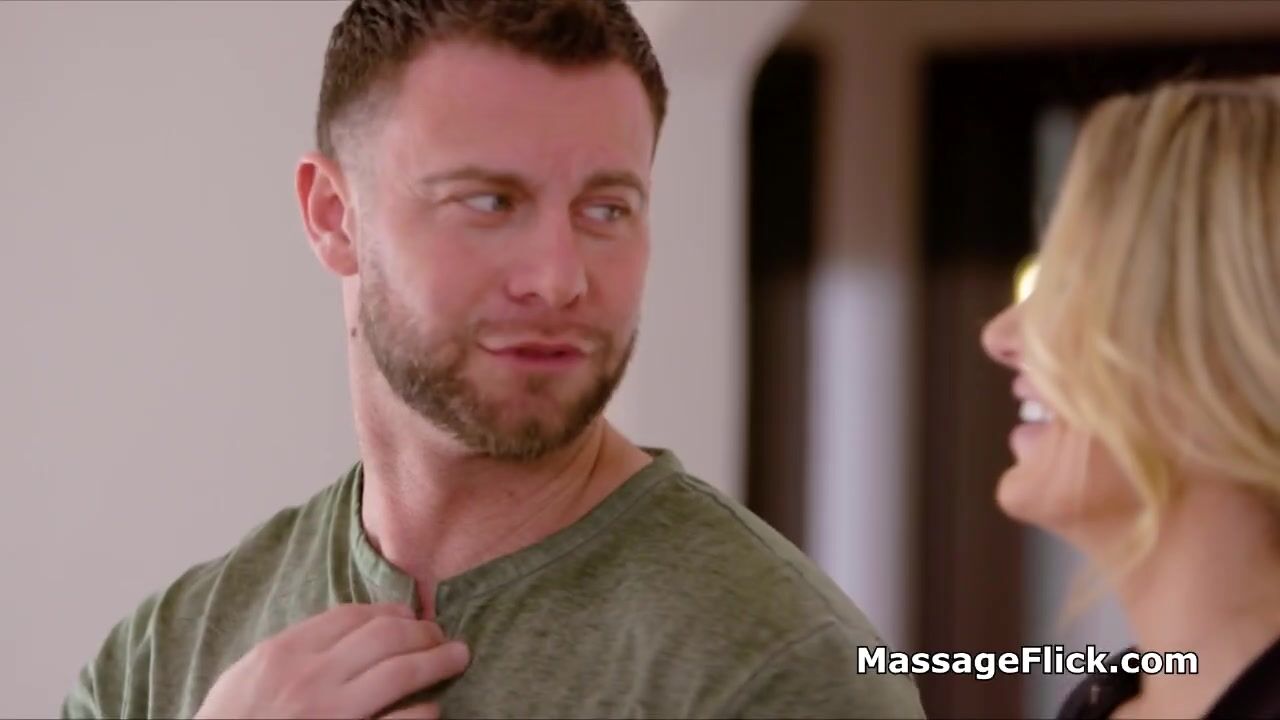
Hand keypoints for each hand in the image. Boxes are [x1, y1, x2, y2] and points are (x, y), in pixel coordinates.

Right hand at [194, 602, 468, 718]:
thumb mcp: (246, 678)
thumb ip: (289, 652)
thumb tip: (340, 630)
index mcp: (283, 654)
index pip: (351, 617)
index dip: (388, 611)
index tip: (407, 615)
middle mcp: (310, 679)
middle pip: (385, 636)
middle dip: (422, 630)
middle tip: (439, 634)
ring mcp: (332, 714)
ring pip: (402, 672)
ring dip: (438, 660)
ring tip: (457, 656)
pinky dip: (424, 711)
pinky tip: (432, 707)